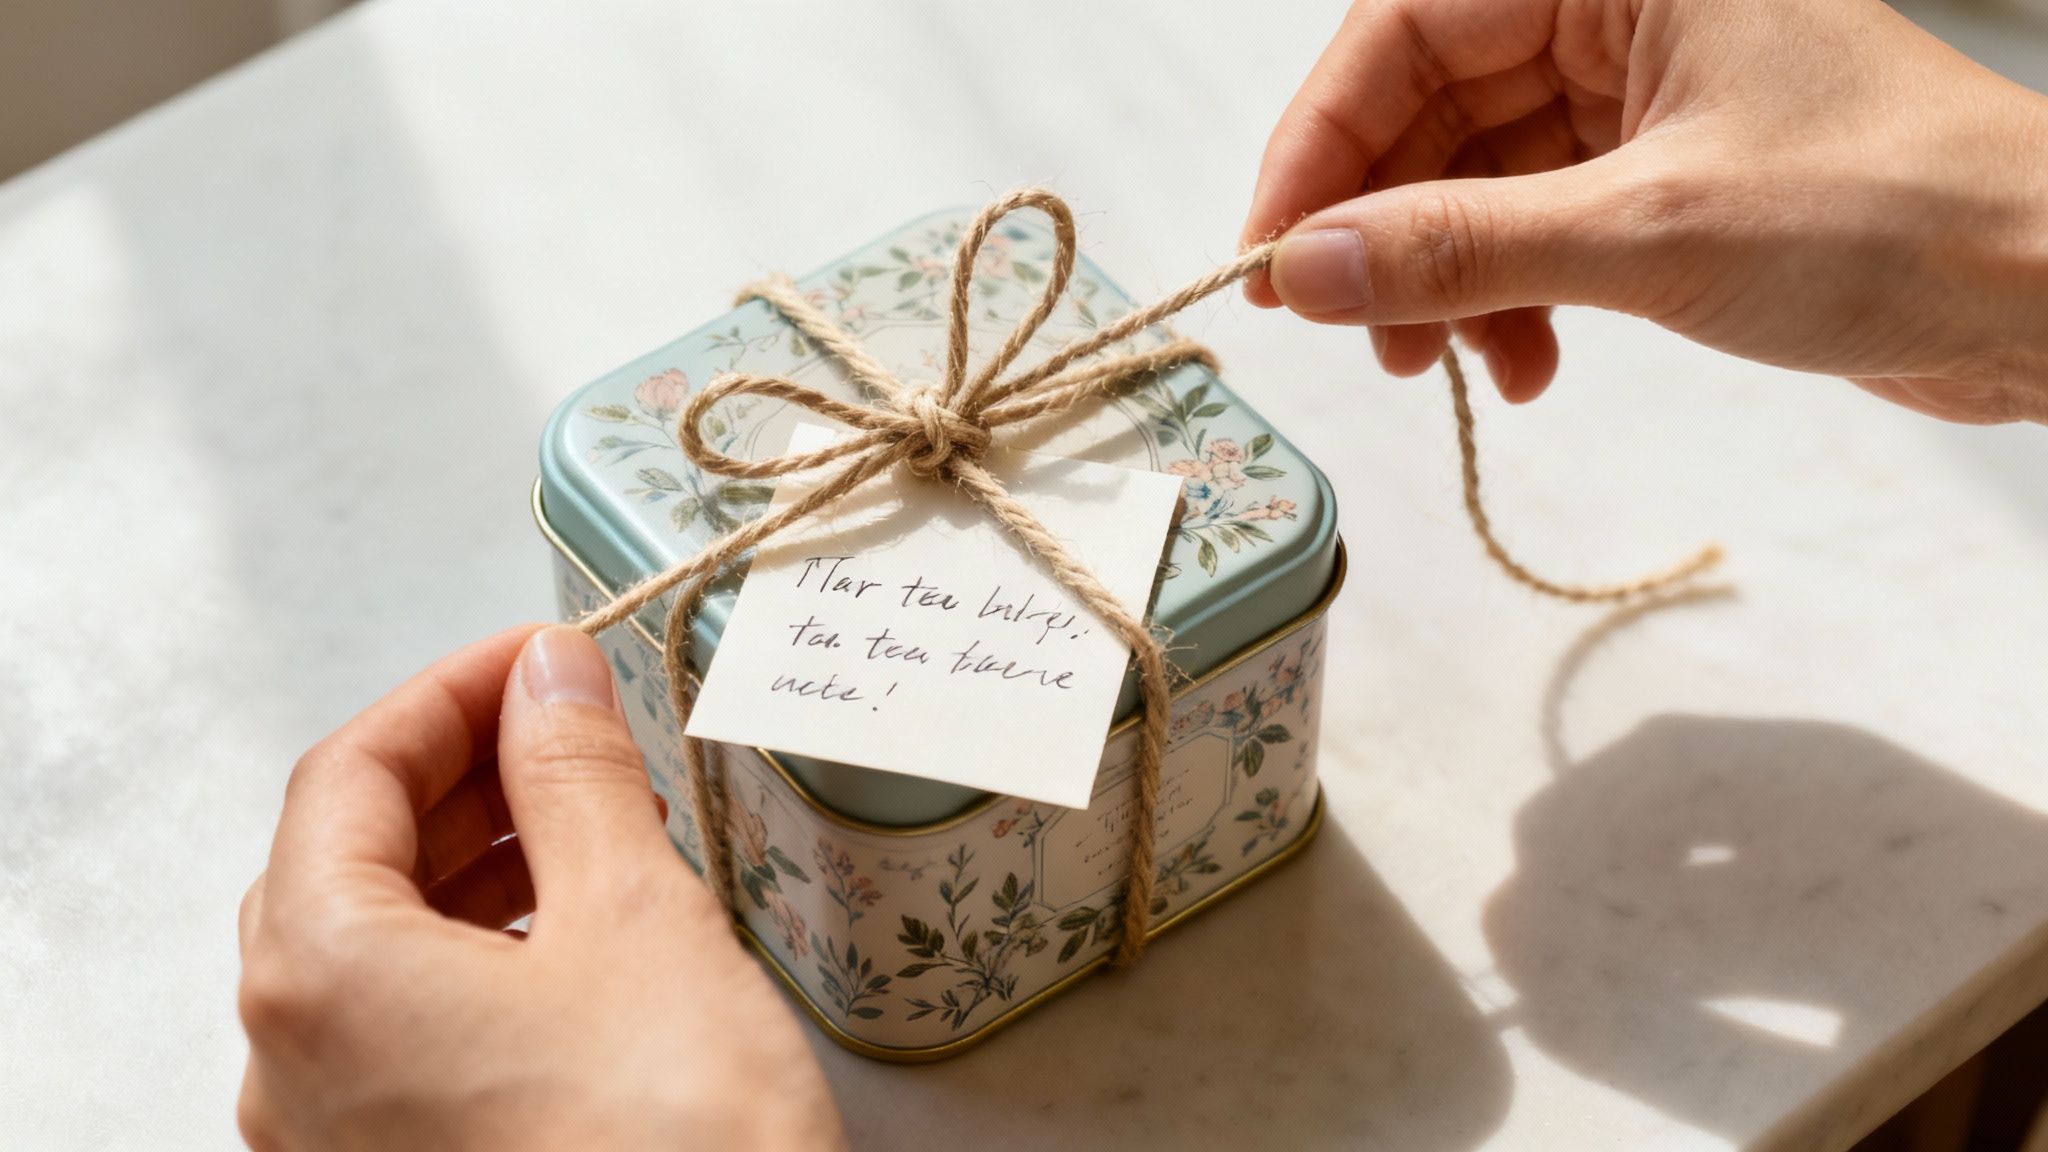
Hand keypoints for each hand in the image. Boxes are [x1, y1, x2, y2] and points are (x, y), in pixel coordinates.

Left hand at [236, 625, 844, 1150]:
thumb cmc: (673, 1142)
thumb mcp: (634, 917)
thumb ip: (574, 776)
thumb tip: (546, 676)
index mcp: (322, 973)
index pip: (347, 772)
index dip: (450, 692)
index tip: (541, 658)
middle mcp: (292, 1061)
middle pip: (346, 859)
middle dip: (461, 775)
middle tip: (572, 728)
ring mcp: (338, 1135)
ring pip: (377, 950)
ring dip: (475, 863)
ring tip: (596, 823)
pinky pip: (409, 1031)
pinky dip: (482, 956)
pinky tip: (578, 939)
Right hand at [1242, 0, 2047, 423]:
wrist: (2044, 294)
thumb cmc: (1897, 213)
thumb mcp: (1648, 232)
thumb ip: (1459, 249)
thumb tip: (1303, 269)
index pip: (1407, 25)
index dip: (1321, 140)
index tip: (1273, 251)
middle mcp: (1617, 10)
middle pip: (1427, 104)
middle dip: (1383, 227)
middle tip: (1354, 331)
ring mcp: (1637, 92)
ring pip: (1471, 174)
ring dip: (1444, 280)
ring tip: (1449, 368)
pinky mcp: (1656, 171)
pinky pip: (1529, 223)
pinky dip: (1507, 298)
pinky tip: (1527, 367)